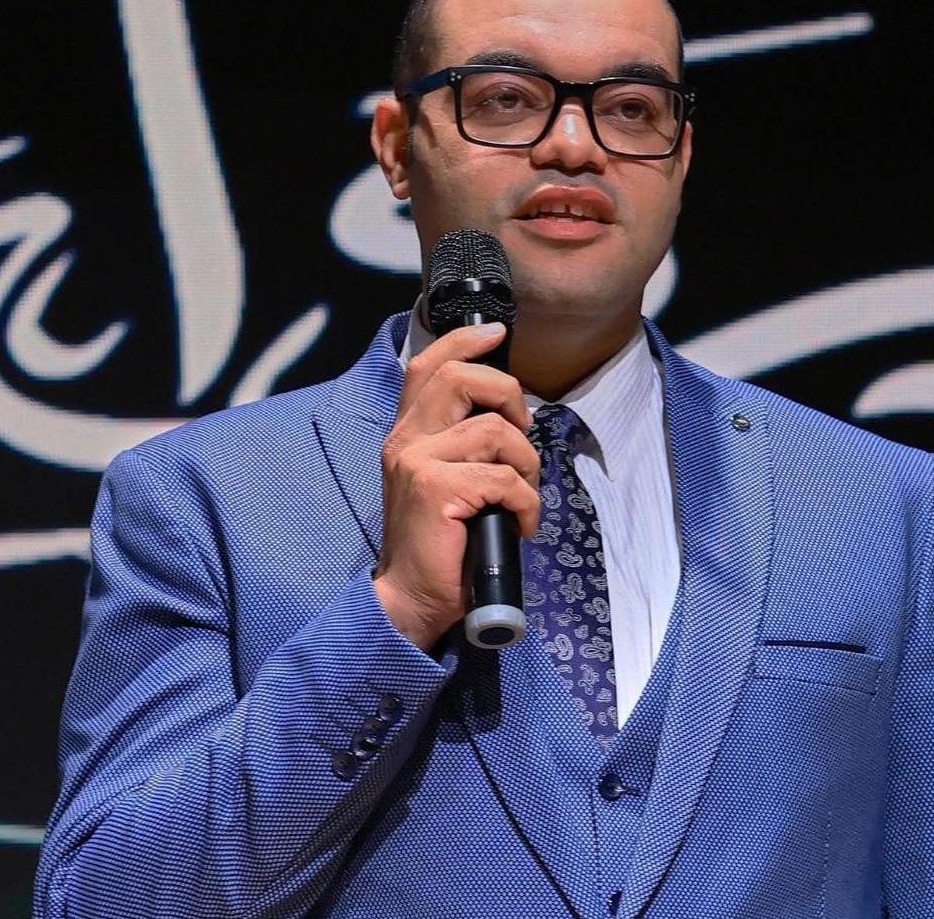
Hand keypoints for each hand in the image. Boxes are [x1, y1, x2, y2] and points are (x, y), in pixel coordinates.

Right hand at [373, 323, 540, 649]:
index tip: (496, 334)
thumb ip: (459, 442)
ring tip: (522, 495)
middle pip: (458, 378)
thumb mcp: (444, 481)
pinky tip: (521, 524)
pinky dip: (527, 502)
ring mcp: (417, 462)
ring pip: (494, 432)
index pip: (428, 366)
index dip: (463, 343)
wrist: (411, 598)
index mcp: (408, 434)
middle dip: (507, 394)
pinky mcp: (436, 489)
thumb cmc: (440, 543)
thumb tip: (508, 413)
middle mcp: (406, 441)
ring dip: (526, 464)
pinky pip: (503, 478)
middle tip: (522, 429)